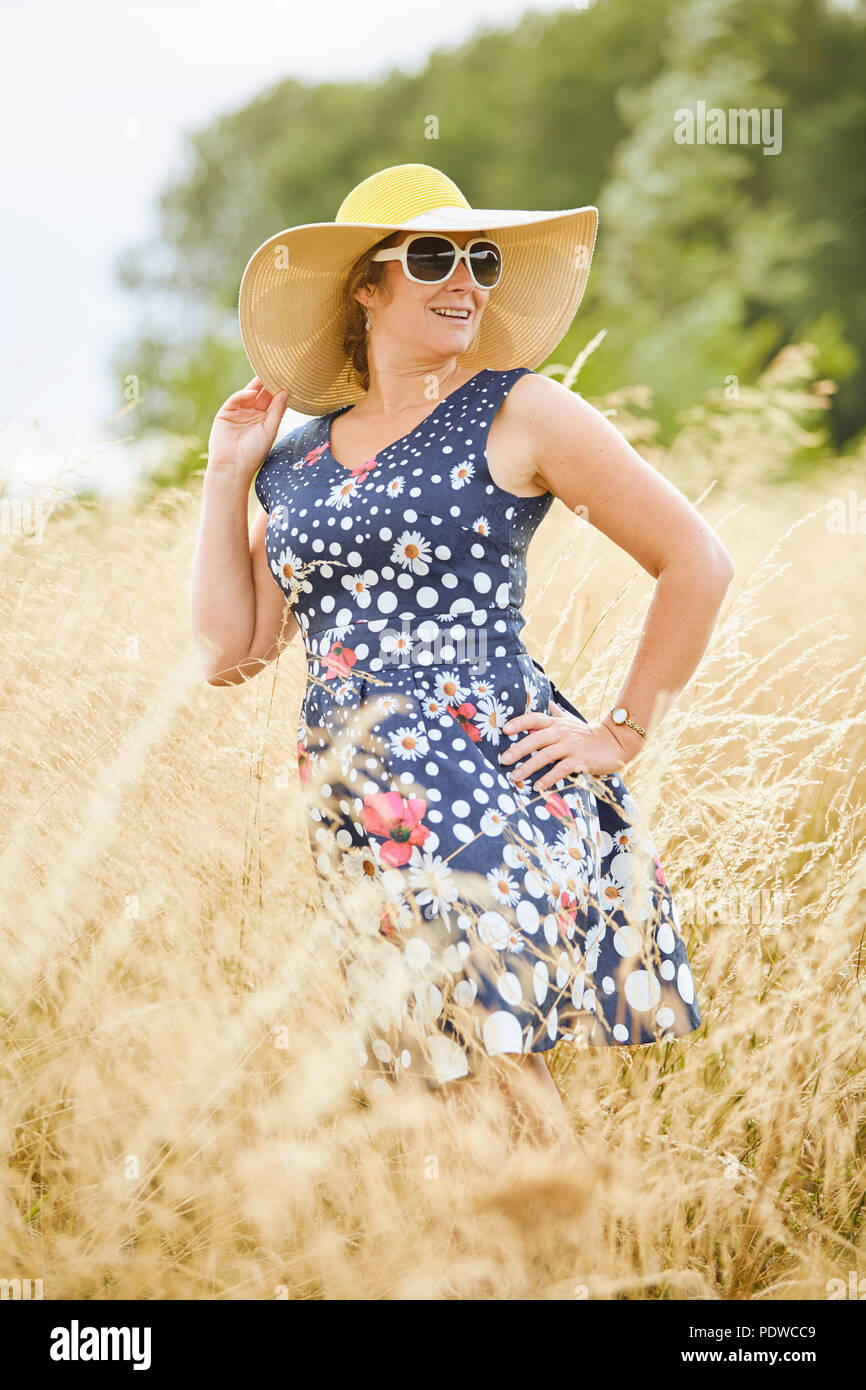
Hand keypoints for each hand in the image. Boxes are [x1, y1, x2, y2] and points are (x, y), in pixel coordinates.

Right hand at [207, 377, 288, 477]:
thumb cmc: (254, 453)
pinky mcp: (225, 413)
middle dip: (269, 384)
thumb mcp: (269, 430)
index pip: (273, 401)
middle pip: (262, 395)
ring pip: (248, 394)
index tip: (290, 379)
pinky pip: (235, 400)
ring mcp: (238, 412)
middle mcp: (252, 414)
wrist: (233, 467)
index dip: (280, 391)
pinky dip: (242, 395)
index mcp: (264, 419)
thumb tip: (287, 392)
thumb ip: (277, 411)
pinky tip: (252, 393)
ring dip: (257, 385)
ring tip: (267, 375)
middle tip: (279, 371)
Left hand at [500, 698, 643, 788]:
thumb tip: (549, 704)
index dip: (518, 723)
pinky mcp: (580, 760)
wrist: (615, 743)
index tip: (503, 730)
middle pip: (536, 739)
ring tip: (515, 777)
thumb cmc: (589, 734)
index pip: (534, 719)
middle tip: (503, 760)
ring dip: (528, 767)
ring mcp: (571, 746)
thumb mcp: (572, 721)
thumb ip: (558, 714)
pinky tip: (538, 786)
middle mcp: (562, 732)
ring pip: (545, 755)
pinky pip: (561, 769)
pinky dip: (548, 778)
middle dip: (517, 749)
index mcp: (557, 723)